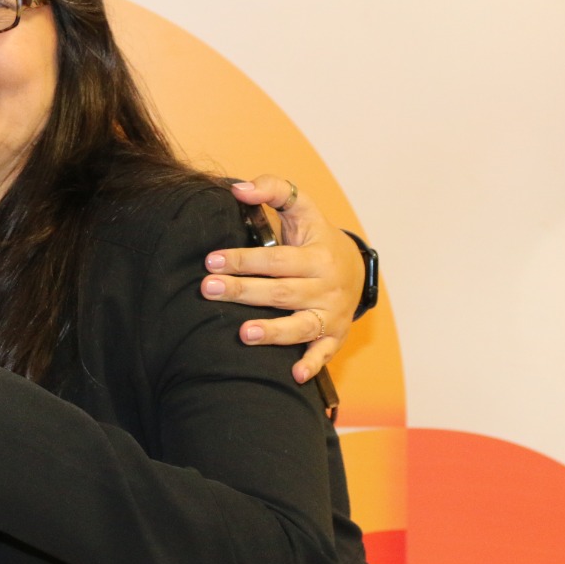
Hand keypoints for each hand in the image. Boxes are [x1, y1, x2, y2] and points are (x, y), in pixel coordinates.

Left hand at [201, 176, 365, 383]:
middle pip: (281, 291)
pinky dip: (312, 364)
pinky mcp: (334, 336)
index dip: (243, 260)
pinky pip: (323, 352)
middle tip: (209, 290)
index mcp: (317, 256)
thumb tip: (238, 189)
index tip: (211, 261)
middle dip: (244, 292)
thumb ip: (273, 190)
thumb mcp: (303, 208)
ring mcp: (330, 314)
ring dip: (273, 331)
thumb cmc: (316, 237)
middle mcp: (326, 286)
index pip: (276, 259)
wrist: (355, 267)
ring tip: (243, 334)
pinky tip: (294, 375)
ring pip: (300, 325)